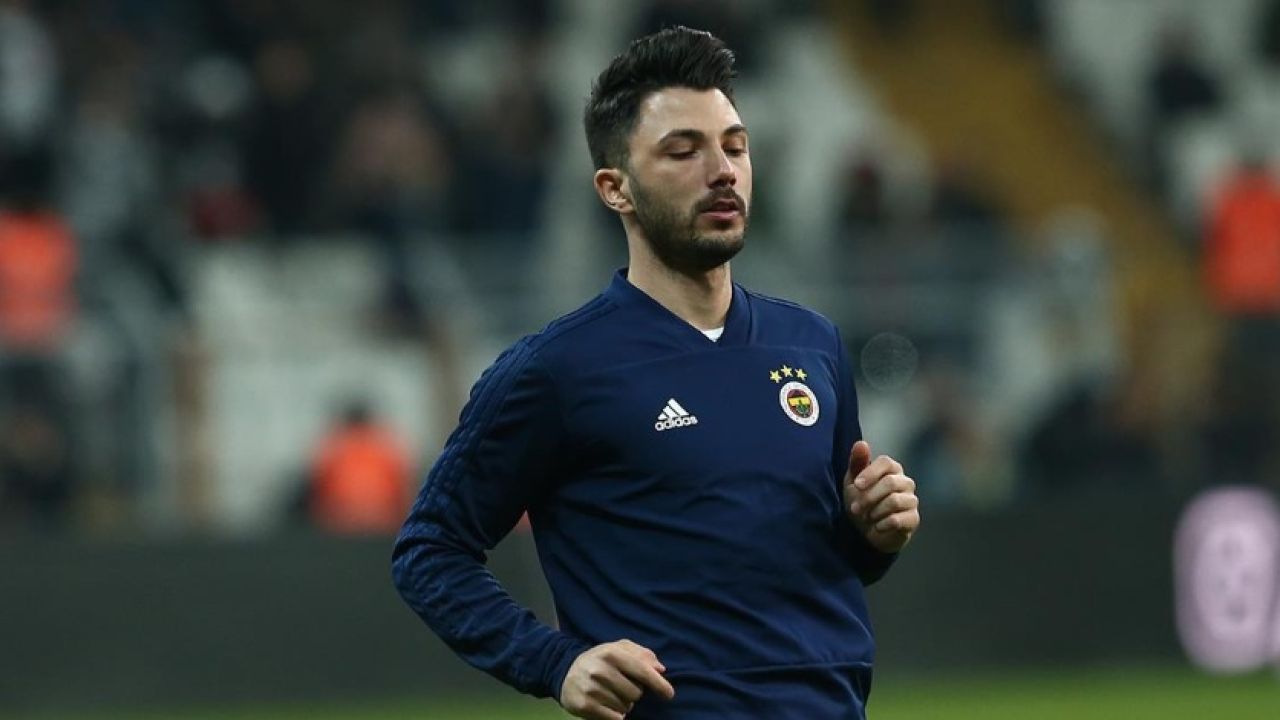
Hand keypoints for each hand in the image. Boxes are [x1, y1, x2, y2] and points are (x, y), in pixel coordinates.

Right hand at [559, 639, 674, 719]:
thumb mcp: (619, 649)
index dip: (659, 684)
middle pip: (636, 693)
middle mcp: (601, 670)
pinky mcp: (585, 706)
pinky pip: (614, 718)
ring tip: (612, 695)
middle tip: (622, 687)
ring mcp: (591, 688)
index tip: (669, 694)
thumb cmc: (601, 659)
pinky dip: (616, 716)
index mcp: (612, 653)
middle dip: (634, 693)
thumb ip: (642, 654)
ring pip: (626, 707)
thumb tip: (660, 669)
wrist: (565, 670)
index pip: (642, 671)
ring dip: (624, 704)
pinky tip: (607, 706)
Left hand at [843, 440, 919, 552]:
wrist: (867, 530)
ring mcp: (911, 500)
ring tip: (867, 517)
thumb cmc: (861, 500)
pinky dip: (882, 524)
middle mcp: (905, 482)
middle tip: (855, 509)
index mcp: (891, 469)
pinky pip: (898, 520)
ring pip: (894, 501)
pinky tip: (877, 527)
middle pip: (890, 483)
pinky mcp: (913, 519)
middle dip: (868, 497)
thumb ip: (857, 462)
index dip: (870, 473)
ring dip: (874, 511)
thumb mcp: (853, 481)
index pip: (886, 462)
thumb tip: (861, 443)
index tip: (856, 485)